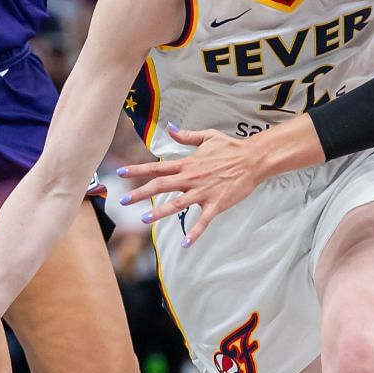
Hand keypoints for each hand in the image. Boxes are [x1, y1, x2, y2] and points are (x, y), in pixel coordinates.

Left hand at [117, 122, 262, 246]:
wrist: (253, 159)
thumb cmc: (231, 147)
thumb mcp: (207, 136)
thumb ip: (186, 136)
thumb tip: (170, 127)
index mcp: (187, 164)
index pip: (157, 167)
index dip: (137, 169)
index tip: (120, 173)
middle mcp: (191, 178)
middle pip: (160, 185)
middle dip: (140, 193)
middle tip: (123, 201)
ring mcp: (203, 192)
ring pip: (177, 204)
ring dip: (159, 212)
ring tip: (143, 220)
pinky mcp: (216, 204)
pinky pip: (203, 221)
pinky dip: (194, 233)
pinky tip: (185, 244)